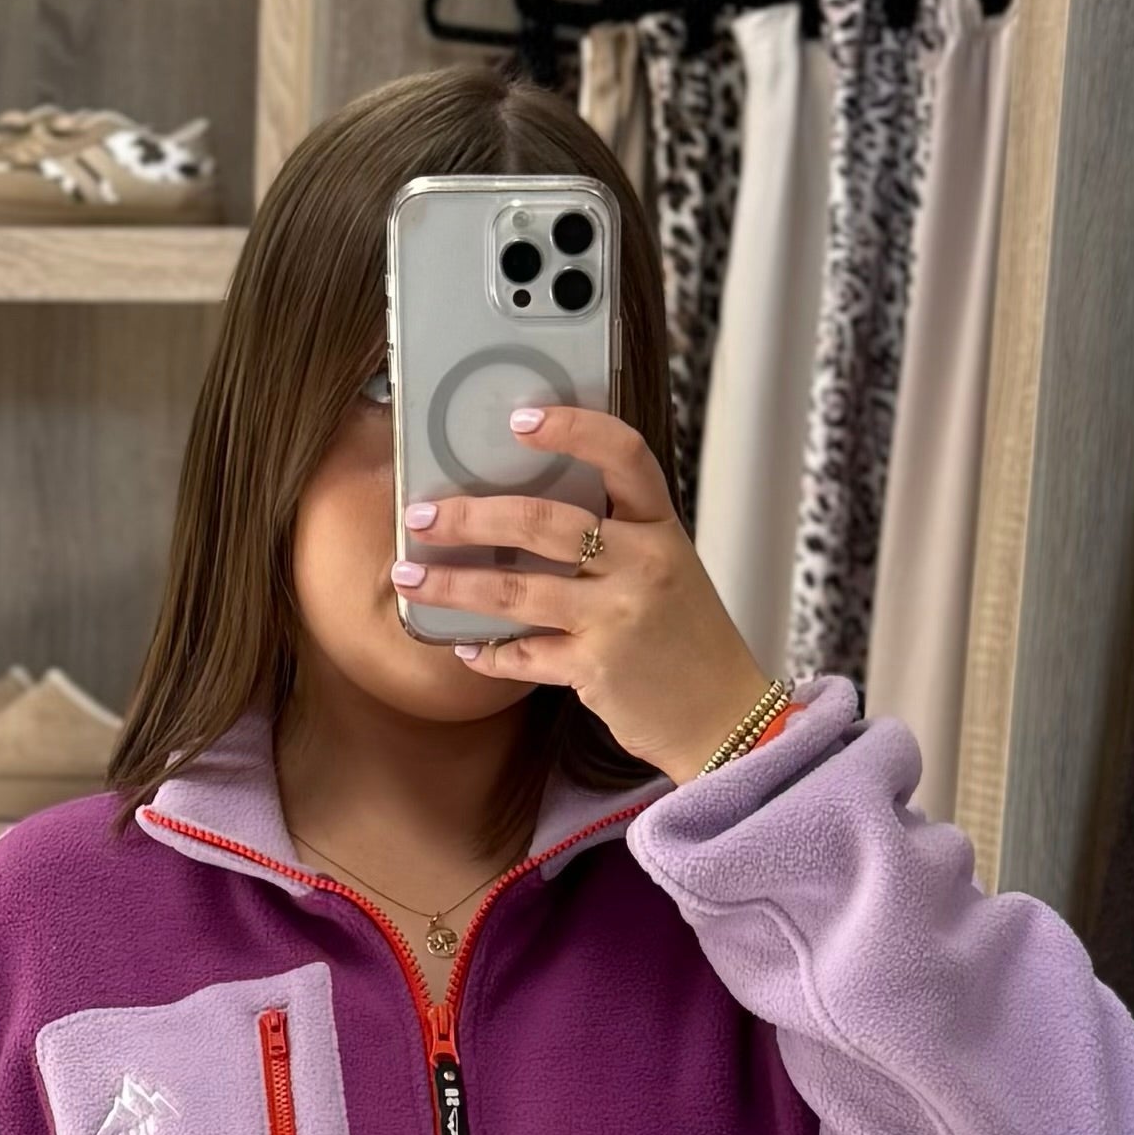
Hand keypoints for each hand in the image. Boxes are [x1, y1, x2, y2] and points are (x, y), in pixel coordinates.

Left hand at [392, 404, 771, 783]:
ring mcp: (618, 617)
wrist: (725, 717)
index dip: (572, 428)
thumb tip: (526, 519)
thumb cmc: (689, 641)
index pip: (623, 455)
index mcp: (661, 529)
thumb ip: (616, 540)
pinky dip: (487, 653)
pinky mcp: (597, 669)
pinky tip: (462, 645)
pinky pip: (524, 655)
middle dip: (472, 515)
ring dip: (452, 584)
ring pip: (516, 589)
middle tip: (423, 514)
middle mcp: (643, 564)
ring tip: (408, 577)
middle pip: (544, 522)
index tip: (520, 417)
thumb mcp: (668, 571)